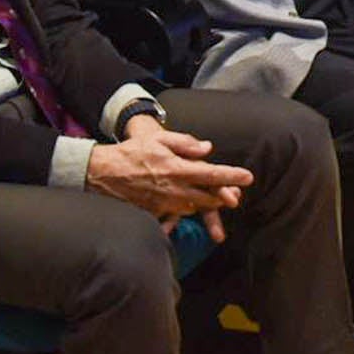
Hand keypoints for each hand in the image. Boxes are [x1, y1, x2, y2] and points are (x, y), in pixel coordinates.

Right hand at [86, 128, 251, 240]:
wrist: (104, 173)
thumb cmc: (133, 152)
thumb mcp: (160, 139)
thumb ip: (186, 143)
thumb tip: (207, 149)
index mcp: (178, 169)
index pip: (212, 174)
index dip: (232, 177)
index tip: (249, 177)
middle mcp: (174, 189)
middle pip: (209, 197)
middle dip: (224, 196)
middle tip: (235, 194)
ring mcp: (165, 204)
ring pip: (195, 207)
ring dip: (207, 204)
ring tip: (217, 199)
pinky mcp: (156, 213)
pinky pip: (177, 214)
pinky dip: (187, 210)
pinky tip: (189, 205)